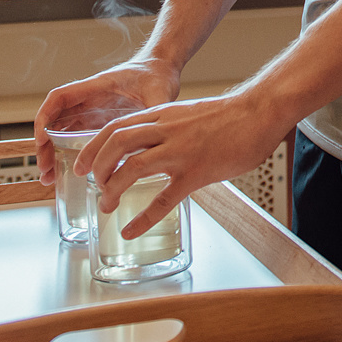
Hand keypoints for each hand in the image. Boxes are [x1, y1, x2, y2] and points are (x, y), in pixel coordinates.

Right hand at [33, 57, 182, 184]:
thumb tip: (157, 135)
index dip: (45, 117)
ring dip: (52, 152)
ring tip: (50, 177)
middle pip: (55, 119)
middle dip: (45, 144)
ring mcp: (92, 110)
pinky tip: (69, 171)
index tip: (42, 140)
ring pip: (63, 130)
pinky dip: (67, 152)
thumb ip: (155, 112)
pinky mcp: (99, 121)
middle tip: (45, 170)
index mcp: (97, 86)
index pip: (60, 98)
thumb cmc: (158, 74)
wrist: (163, 69)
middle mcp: (89, 98)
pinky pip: (76, 136)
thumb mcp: (158, 94)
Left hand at [82, 88, 295, 241]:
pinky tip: (131, 229)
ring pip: (132, 167)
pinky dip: (142, 218)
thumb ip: (167, 128)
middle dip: (96, 166)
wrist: (259, 112)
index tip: (82, 164)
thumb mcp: (188, 114)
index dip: (92, 147)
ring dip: (112, 188)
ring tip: (107, 205)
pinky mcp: (197, 172)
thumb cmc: (229, 115)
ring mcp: (180, 151)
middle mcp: (166, 130)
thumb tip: (152, 146)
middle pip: (116, 143)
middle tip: (91, 184)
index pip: (115, 127)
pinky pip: (163, 198)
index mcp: (162, 115)